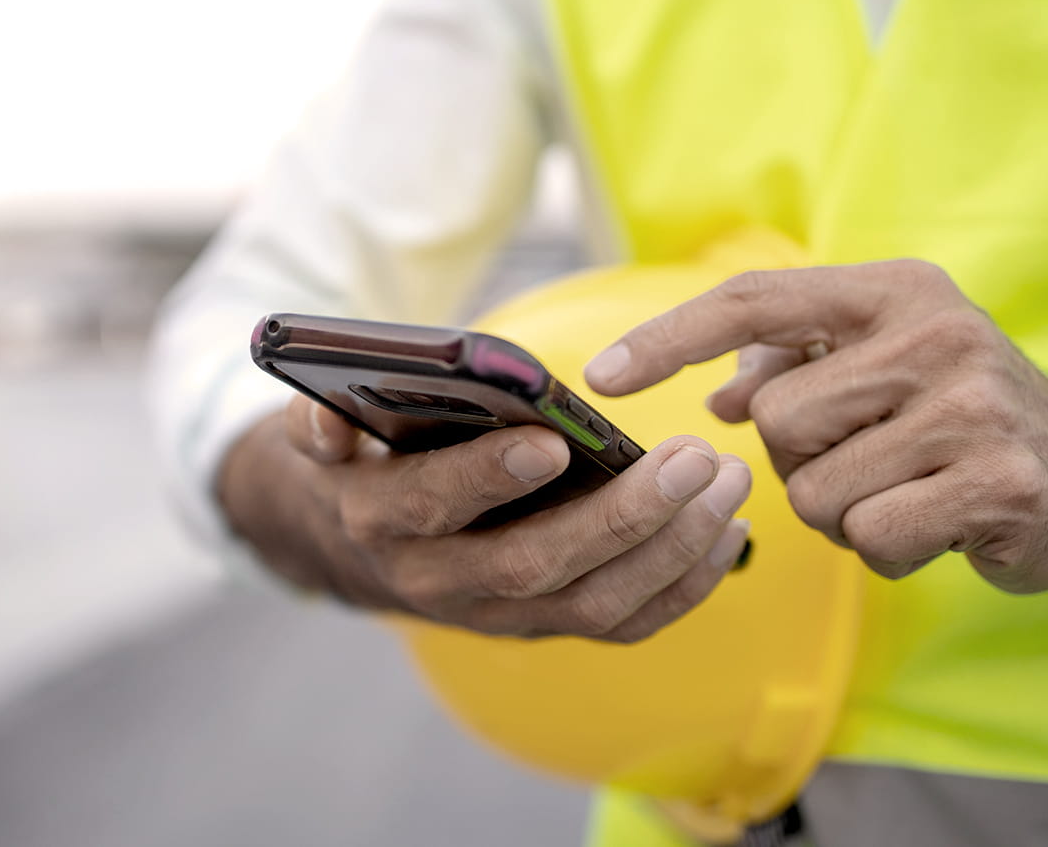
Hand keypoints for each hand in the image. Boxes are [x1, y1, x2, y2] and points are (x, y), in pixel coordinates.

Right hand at [217, 396, 751, 641]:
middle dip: (621, 516)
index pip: (433, 505)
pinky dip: (682, 587)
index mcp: (384, 520)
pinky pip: (623, 626)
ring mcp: (499, 615)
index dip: (487, 476)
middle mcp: (441, 580)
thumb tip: (327, 420)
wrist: (365, 547)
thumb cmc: (368, 462)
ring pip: (594, 605)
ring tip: (728, 484)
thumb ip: (319, 422)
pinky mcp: (544, 626)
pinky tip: (726, 533)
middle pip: (536, 566)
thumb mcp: (325, 436)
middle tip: (693, 459)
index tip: (551, 440)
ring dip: (671, 550)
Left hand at [585, 259, 1047, 592]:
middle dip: (800, 460)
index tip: (600, 375)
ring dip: (842, 512)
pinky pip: (870, 540)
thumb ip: (796, 364)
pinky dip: (886, 551)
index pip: (754, 301)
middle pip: (776, 419)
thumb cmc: (955, 417)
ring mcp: (972, 407)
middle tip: (867, 458)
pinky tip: (934, 527)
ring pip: (814, 490)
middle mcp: (935, 334)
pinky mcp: (998, 484)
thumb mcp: (881, 365)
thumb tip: (720, 391)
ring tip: (904, 490)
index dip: (669, 337)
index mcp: (892, 292)